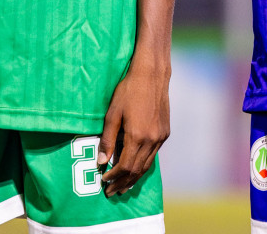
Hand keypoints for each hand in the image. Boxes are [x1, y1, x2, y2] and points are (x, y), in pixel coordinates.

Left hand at [96, 58, 169, 196]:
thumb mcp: (112, 113)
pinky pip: (153, 155)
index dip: (113, 177)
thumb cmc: (128, 91)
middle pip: (136, 170)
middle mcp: (151, 140)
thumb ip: (107, 139)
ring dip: (134, 178)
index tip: (103, 181)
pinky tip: (136, 169)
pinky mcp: (165, 132)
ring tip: (123, 187)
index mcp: (137, 136)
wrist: (152, 75)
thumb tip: (101, 161)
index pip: (125, 166)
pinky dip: (143, 166)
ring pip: (147, 165)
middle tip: (111, 192)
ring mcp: (160, 137)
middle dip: (122, 182)